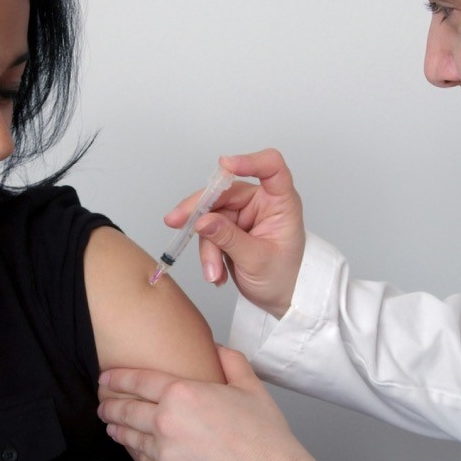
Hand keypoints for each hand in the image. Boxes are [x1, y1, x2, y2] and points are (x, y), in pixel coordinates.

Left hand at [98, 346, 322, 460]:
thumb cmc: (266, 440)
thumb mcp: (251, 387)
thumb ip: (230, 361)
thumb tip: (216, 348)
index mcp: (184, 394)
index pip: (138, 382)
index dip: (117, 378)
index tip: (105, 378)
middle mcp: (167, 423)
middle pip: (126, 411)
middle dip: (110, 405)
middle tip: (103, 403)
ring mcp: (164, 454)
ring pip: (130, 438)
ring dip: (117, 429)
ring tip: (111, 425)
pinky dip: (134, 453)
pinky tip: (133, 449)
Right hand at [169, 149, 304, 317]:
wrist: (280, 299)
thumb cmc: (283, 277)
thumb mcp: (256, 260)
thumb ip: (229, 238)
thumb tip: (202, 221)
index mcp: (280, 202)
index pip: (270, 167)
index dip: (248, 161)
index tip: (224, 164)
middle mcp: (261, 202)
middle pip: (224, 192)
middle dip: (201, 212)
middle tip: (177, 223)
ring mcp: (243, 214)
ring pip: (210, 216)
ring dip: (207, 246)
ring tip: (214, 273)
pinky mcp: (228, 227)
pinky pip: (207, 232)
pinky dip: (208, 253)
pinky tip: (216, 272)